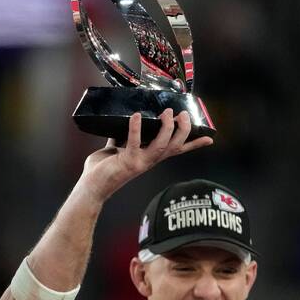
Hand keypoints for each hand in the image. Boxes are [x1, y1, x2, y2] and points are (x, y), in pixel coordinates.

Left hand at [80, 109, 212, 201]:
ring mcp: (140, 162)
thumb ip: (124, 136)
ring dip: (166, 128)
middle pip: (175, 146)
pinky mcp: (126, 161)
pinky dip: (135, 128)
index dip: (193, 145)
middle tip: (184, 114)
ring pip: (161, 145)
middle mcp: (149, 161)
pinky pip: (133, 142)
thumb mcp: (117, 148)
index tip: (209, 138)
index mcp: (150, 157)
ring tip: (167, 112)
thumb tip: (126, 122)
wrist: (90, 186)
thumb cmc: (103, 169)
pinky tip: (136, 116)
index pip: (176, 150)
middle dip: (183, 130)